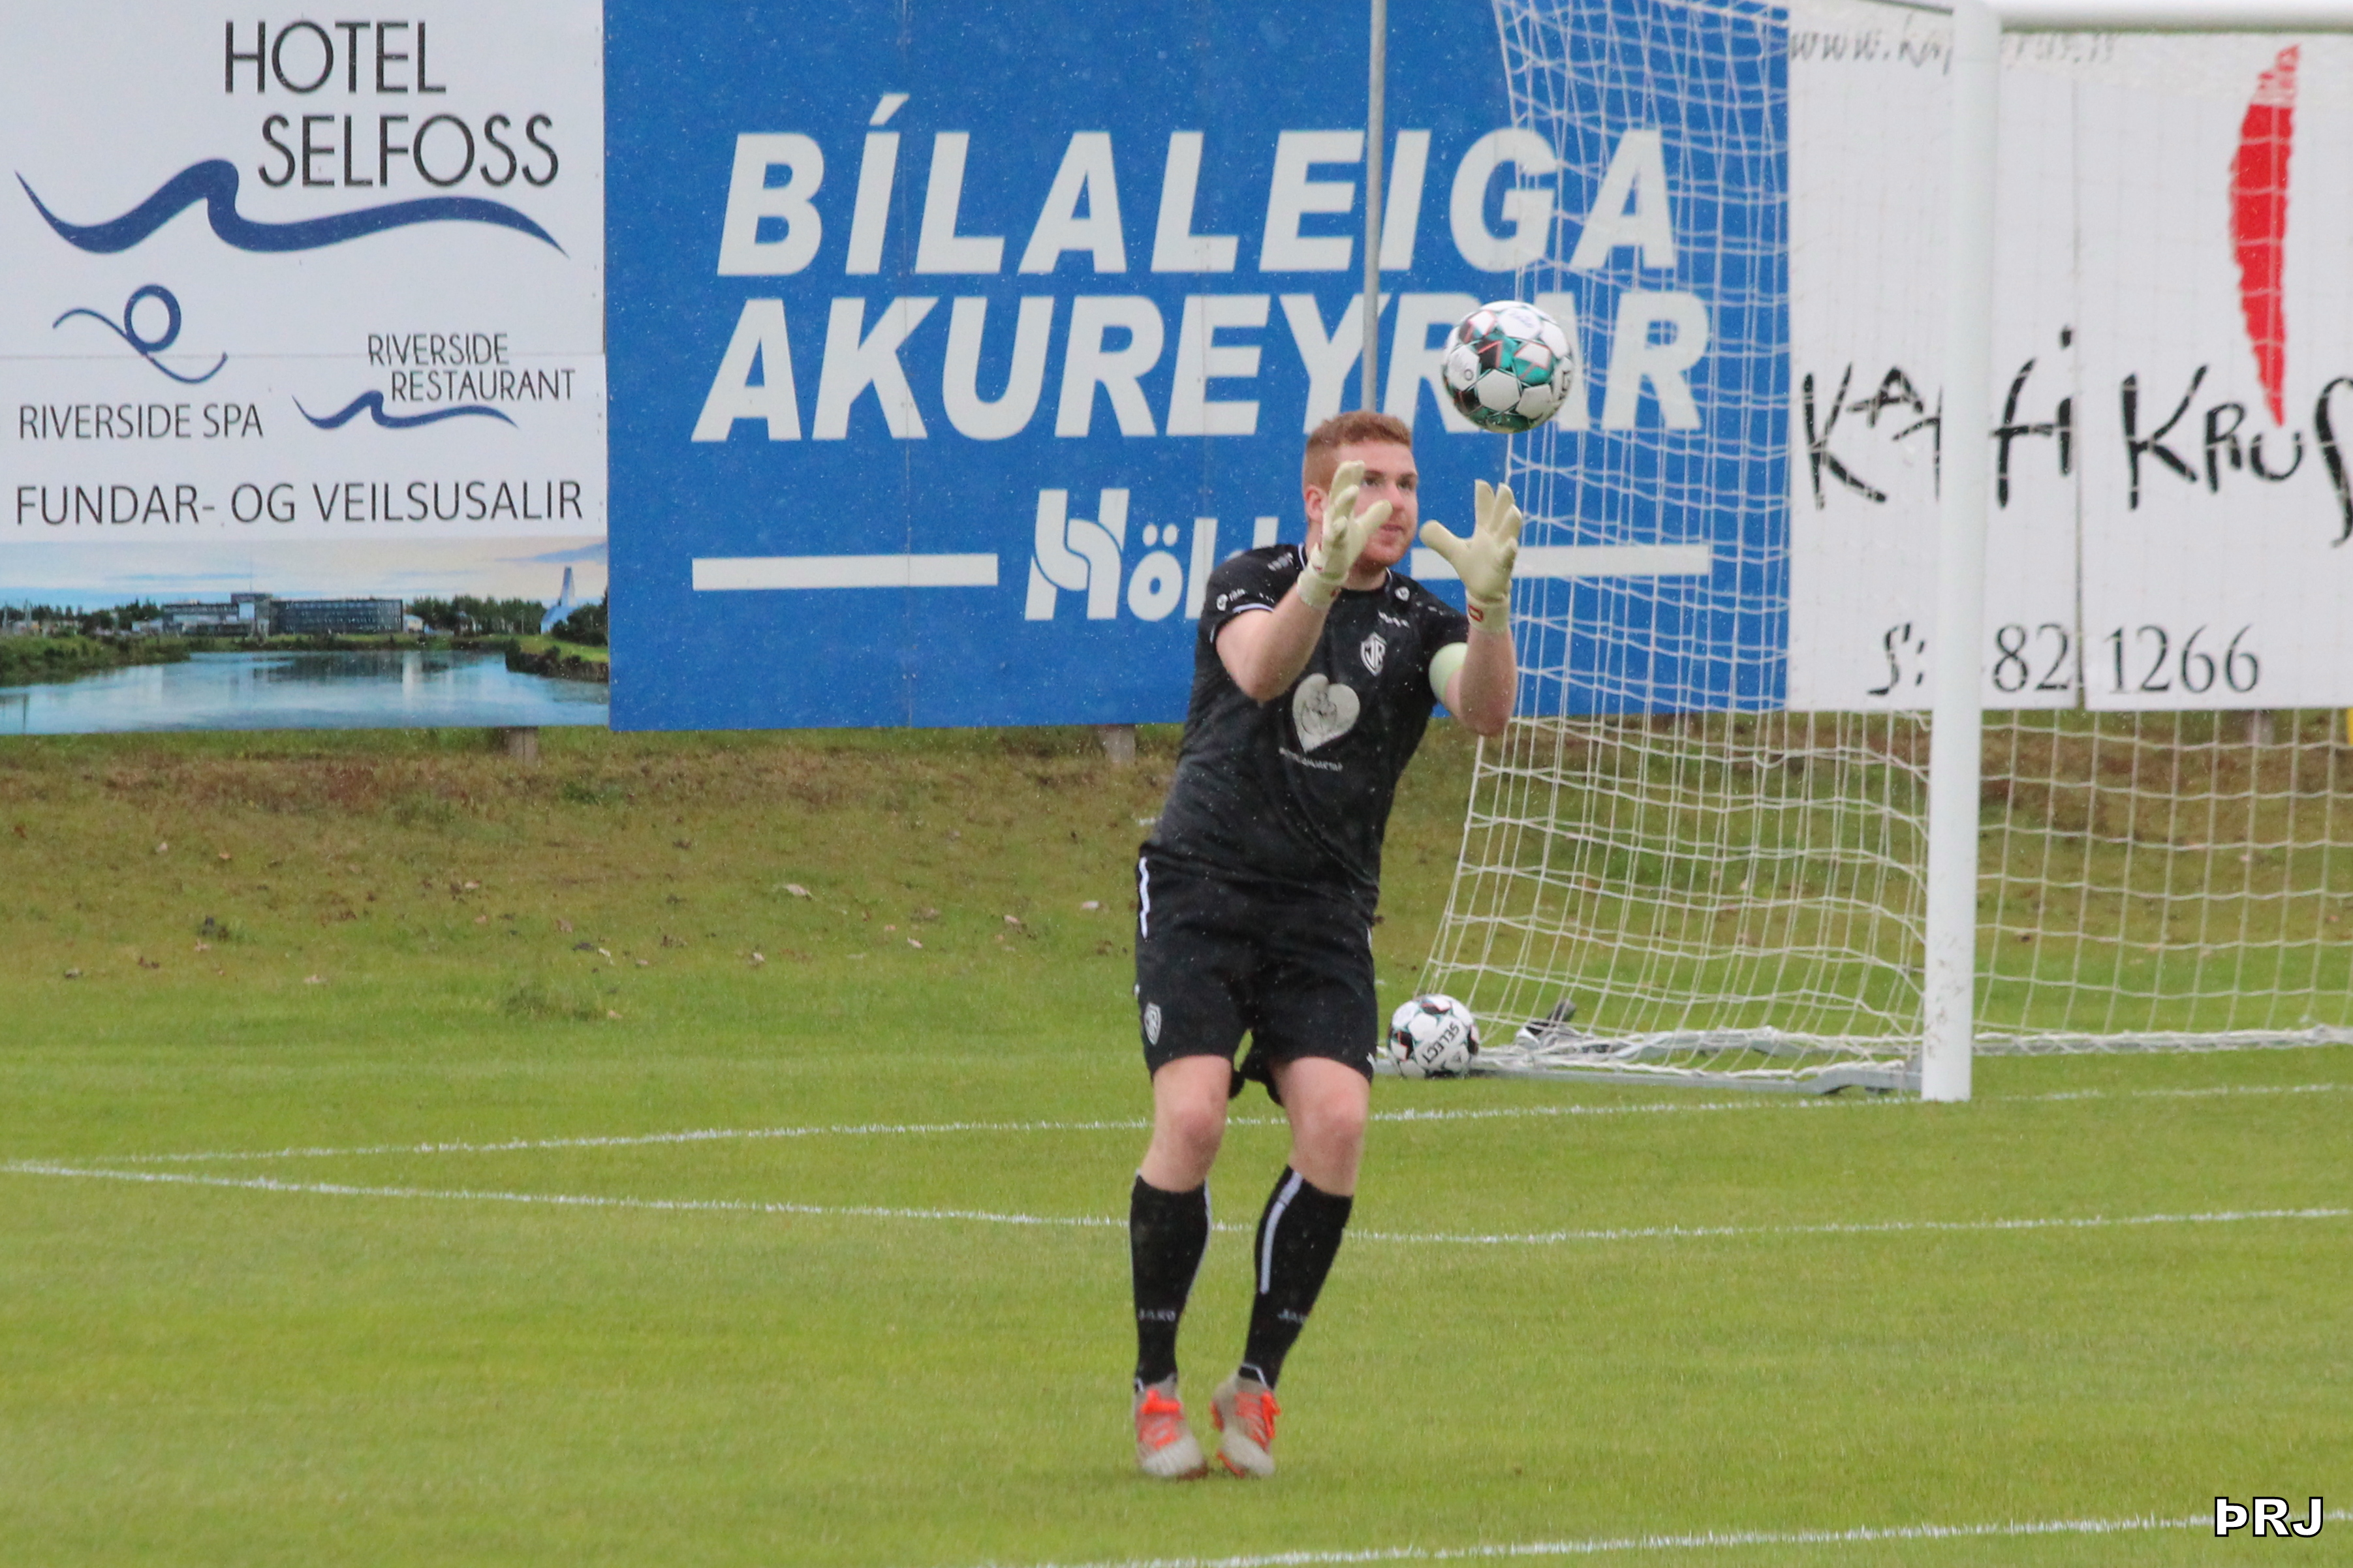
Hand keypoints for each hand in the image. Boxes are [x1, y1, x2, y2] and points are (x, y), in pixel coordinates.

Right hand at [1299, 459, 1391, 608]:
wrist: (1333, 568)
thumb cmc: (1346, 546)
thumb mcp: (1364, 528)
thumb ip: (1374, 515)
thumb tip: (1389, 503)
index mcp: (1341, 510)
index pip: (1346, 488)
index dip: (1352, 475)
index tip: (1359, 461)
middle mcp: (1334, 516)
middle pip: (1338, 493)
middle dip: (1343, 478)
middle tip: (1351, 463)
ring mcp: (1331, 529)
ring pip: (1336, 512)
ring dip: (1344, 500)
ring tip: (1353, 490)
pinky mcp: (1332, 545)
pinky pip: (1334, 535)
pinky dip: (1338, 528)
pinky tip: (1343, 521)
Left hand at [1419, 479, 1521, 627]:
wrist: (1484, 591)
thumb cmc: (1474, 568)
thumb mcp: (1454, 551)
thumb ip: (1441, 539)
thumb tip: (1423, 526)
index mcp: (1485, 530)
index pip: (1485, 510)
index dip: (1484, 497)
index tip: (1481, 482)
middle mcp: (1496, 537)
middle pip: (1500, 516)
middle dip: (1503, 502)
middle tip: (1504, 487)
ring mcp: (1502, 550)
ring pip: (1509, 534)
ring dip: (1511, 522)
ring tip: (1514, 510)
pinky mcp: (1503, 566)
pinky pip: (1508, 557)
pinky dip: (1510, 551)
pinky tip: (1512, 544)